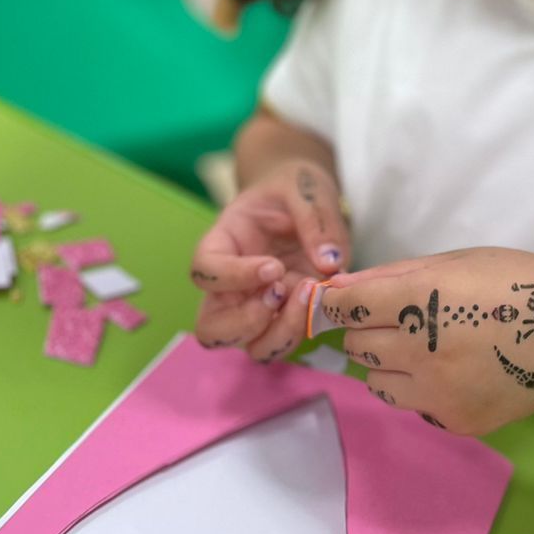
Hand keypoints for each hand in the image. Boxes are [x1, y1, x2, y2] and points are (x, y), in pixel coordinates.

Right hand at [192, 160, 349, 360]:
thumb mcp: (304, 187)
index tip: (272, 266)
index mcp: (222, 244)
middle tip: (280, 292)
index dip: (232, 277)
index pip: (205, 271)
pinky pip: (286, 341)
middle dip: (246, 322)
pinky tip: (324, 297)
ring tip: (308, 294)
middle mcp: (231, 285)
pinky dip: (305, 329)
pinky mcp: (286, 316)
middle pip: (211, 328)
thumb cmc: (294, 188)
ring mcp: (257, 306)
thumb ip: (316, 218)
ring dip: (279, 333)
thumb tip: (329, 262)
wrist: (304, 197)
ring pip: (250, 346)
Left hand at [321, 248, 533, 435]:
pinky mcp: (453, 421)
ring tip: (421, 348)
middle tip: (396, 320)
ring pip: (375, 382)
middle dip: (366, 330)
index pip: (346, 307)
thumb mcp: (458, 262)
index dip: (339, 303)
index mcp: (422, 297)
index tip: (345, 302)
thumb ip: (394, 275)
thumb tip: (340, 288)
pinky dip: (418, 389)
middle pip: (356, 345)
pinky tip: (450, 371)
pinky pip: (412, 405)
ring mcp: (437, 391)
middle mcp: (422, 348)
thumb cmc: (518, 283)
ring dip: (385, 364)